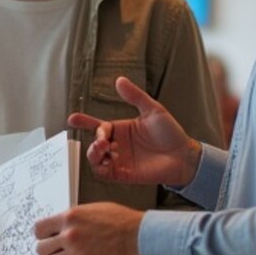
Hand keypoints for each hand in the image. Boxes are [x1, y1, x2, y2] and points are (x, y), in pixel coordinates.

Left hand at [33, 202, 147, 254]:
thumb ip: (76, 217)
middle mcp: (69, 235)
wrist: (138, 234)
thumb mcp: (93, 209)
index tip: (45, 239)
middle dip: (45, 252)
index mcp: (69, 217)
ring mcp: (76, 252)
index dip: (41, 235)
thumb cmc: (120, 219)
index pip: (39, 228)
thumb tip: (67, 223)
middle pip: (40, 248)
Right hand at [67, 77, 199, 186]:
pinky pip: (104, 173)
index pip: (98, 126)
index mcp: (121, 129)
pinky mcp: (123, 174)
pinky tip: (107, 161)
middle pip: (94, 143)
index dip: (84, 122)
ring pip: (95, 159)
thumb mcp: (153, 110)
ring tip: (103, 148)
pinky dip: (100, 168)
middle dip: (94, 140)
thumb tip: (119, 80)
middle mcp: (117, 145)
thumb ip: (135, 96)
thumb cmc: (170, 132)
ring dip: (94, 153)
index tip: (72, 119)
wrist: (183, 156)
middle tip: (103, 139)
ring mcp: (119, 160)